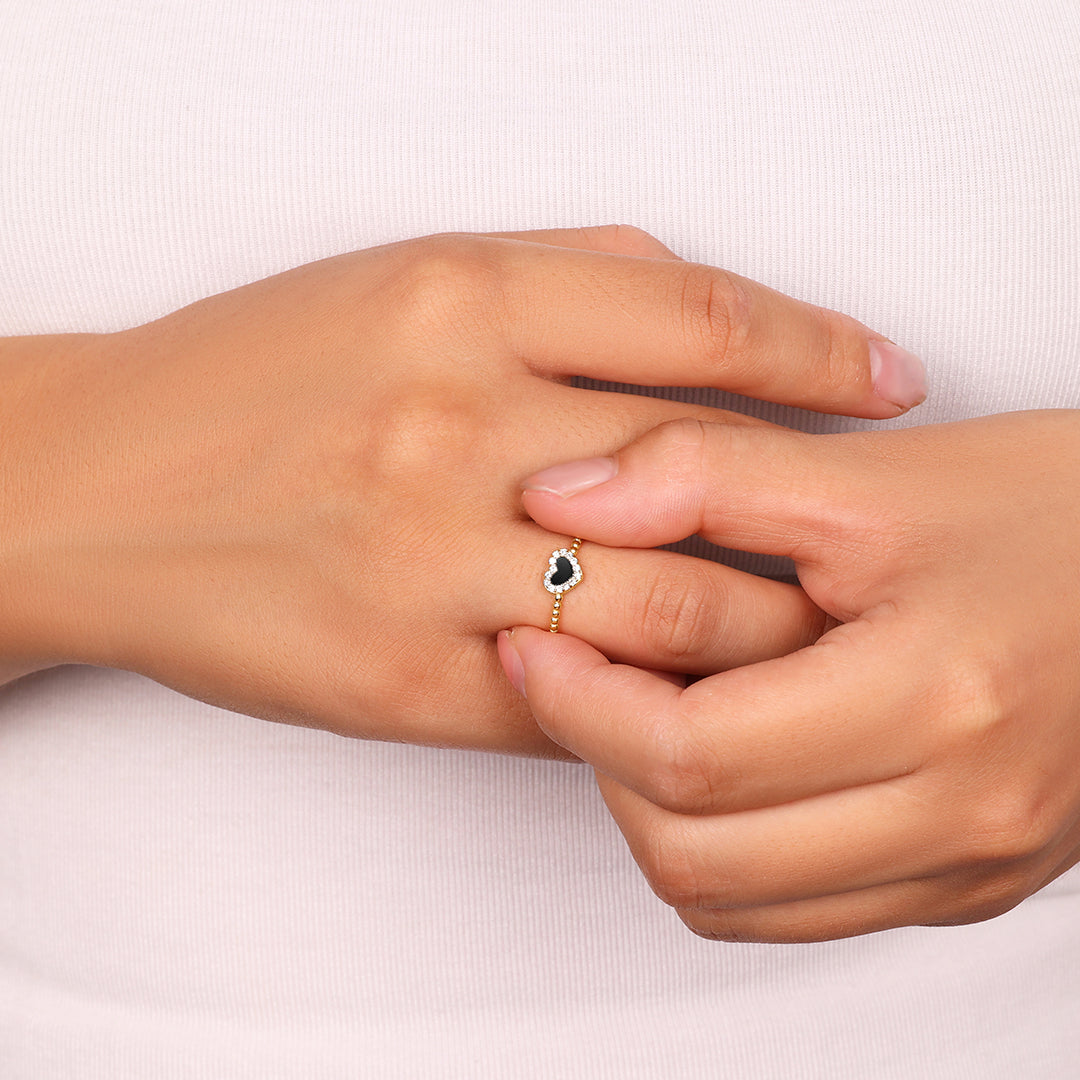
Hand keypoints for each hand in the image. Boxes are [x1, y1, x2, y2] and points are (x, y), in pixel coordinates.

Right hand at [0, 226, 918, 754]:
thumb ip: (563, 282)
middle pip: (712, 486)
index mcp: (461, 297)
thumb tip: (710, 321)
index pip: (703, 319)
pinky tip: (691, 692)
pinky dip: (658, 700)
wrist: (99, 490)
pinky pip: (585, 705)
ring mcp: (433, 565)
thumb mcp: (402, 280)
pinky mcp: (408, 682)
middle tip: (876, 541)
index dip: (824, 354)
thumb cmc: (257, 377)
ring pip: (673, 616)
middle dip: (816, 523)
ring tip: (810, 631)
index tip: (891, 380)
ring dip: (763, 629)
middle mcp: (456, 425)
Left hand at [503, 410, 1079, 932]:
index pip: (690, 754)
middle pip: (694, 850)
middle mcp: (957, 813)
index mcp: (934, 701)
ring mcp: (964, 865)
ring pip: (732, 903)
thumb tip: (561, 495)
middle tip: (580, 673)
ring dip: (653, 813)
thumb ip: (702, 473)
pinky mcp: (966, 882)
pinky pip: (796, 914)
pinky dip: (723, 853)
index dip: (579, 701)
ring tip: (646, 710)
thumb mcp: (876, 475)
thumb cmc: (1057, 516)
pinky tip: (721, 764)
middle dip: (603, 761)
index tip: (537, 641)